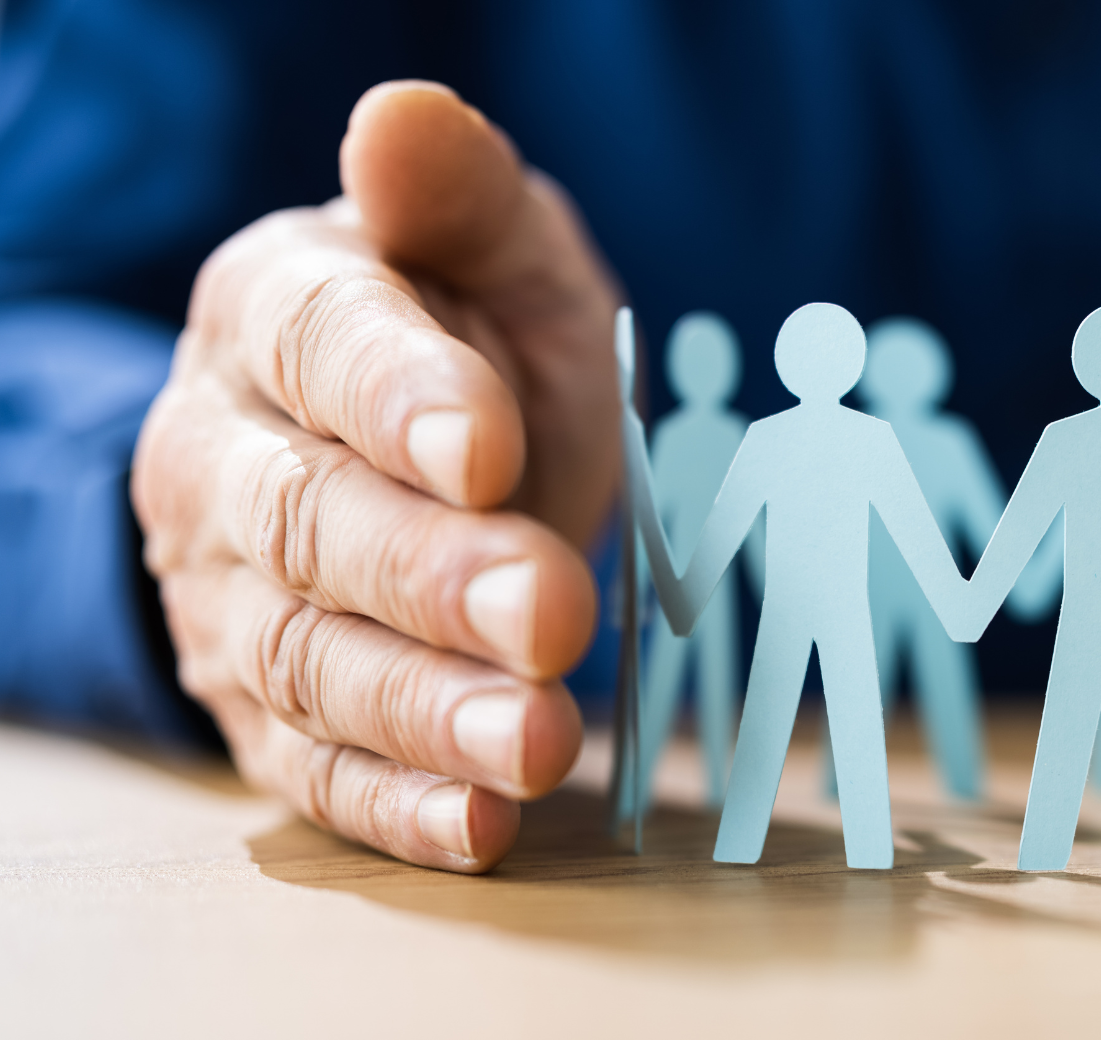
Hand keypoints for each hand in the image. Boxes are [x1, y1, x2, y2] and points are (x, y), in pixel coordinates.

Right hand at [132, 82, 620, 871]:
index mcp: (276, 317)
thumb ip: (453, 192)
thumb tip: (398, 115)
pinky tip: (486, 824)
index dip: (399, 397)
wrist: (406, 453)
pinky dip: (401, 804)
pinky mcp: (266, 710)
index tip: (488, 441)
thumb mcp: (486, 244)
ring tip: (540, 738)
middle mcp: (223, 458)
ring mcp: (230, 597)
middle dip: (434, 575)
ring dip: (430, 710)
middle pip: (311, 524)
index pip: (319, 348)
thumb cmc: (465, 334)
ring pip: (312, 661)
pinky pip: (319, 769)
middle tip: (549, 609)